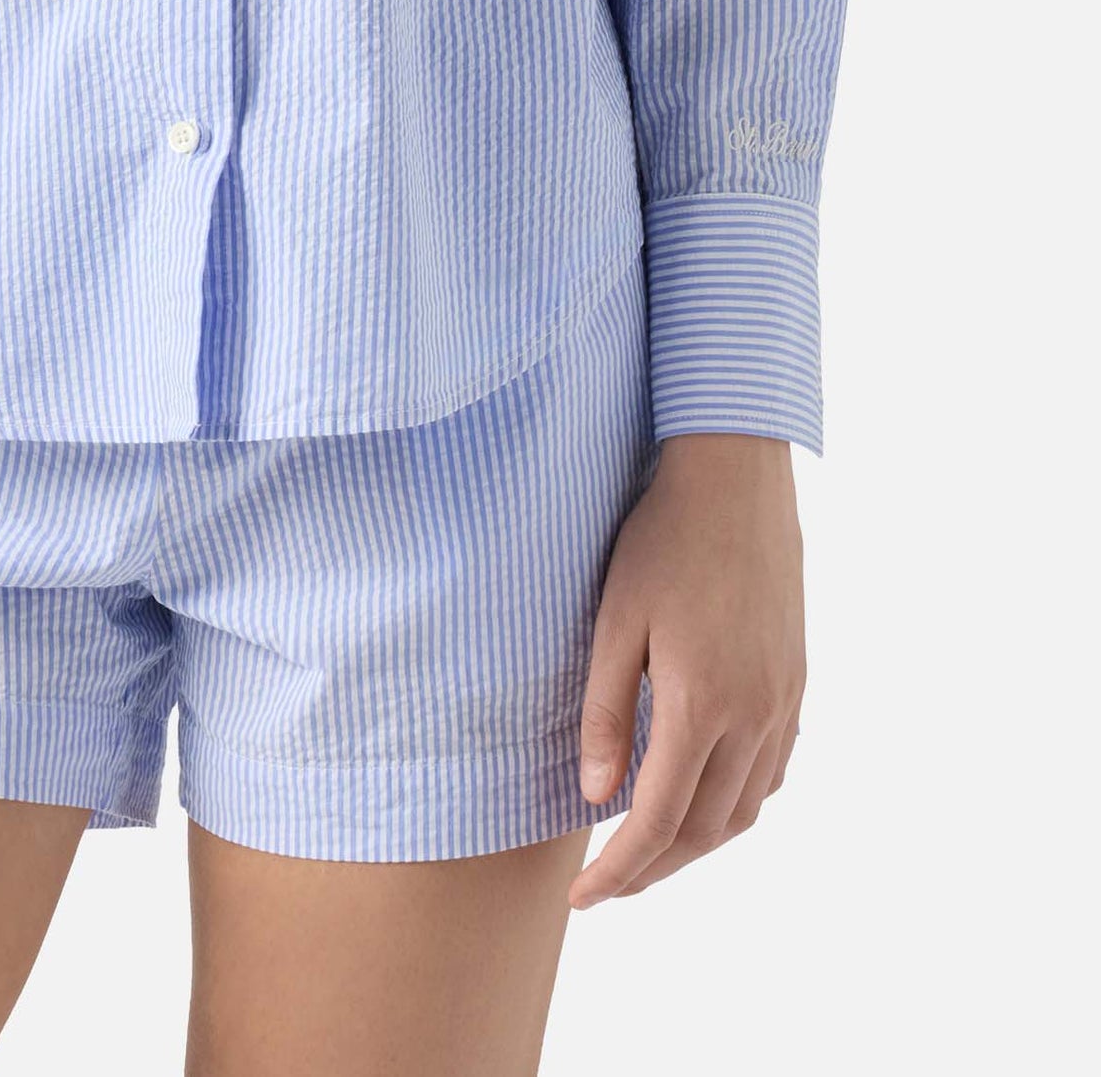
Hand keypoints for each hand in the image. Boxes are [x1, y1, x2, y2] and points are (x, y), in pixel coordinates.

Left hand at [570, 432, 804, 906]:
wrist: (736, 479)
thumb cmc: (662, 539)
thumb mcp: (614, 621)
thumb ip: (604, 713)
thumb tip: (596, 799)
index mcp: (702, 704)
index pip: (658, 822)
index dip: (619, 871)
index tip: (582, 899)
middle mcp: (754, 716)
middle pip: (706, 830)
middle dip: (654, 869)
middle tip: (607, 884)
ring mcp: (783, 702)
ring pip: (746, 809)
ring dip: (697, 843)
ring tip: (648, 849)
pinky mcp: (796, 682)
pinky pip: (772, 771)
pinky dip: (735, 803)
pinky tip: (703, 795)